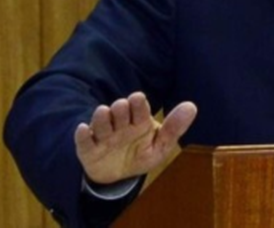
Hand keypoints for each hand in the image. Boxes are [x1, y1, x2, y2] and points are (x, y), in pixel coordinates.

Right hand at [74, 92, 197, 184]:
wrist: (119, 175)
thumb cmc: (141, 154)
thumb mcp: (160, 146)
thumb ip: (174, 128)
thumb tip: (192, 106)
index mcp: (139, 121)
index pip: (138, 107)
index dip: (137, 103)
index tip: (138, 98)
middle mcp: (120, 124)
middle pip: (118, 111)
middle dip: (120, 109)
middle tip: (121, 107)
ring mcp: (104, 136)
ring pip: (101, 123)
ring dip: (101, 118)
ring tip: (103, 112)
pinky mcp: (89, 150)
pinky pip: (83, 141)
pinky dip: (82, 135)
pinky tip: (83, 129)